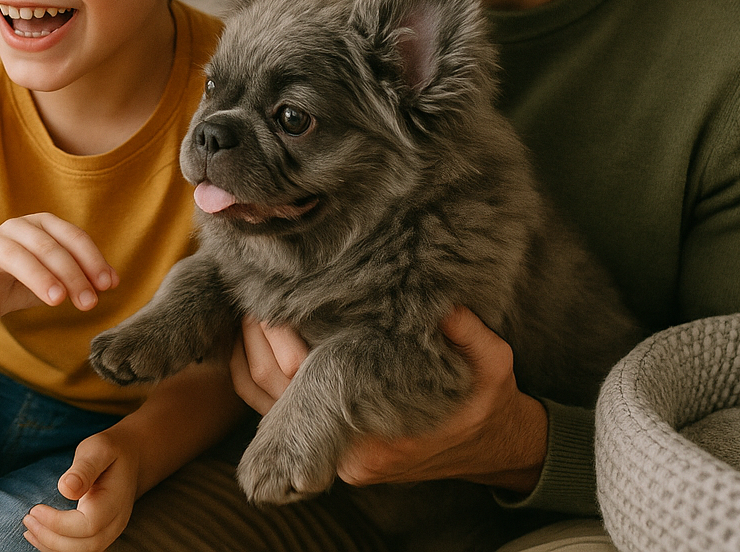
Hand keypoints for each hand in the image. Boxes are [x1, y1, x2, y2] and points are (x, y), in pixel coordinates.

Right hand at [0, 213, 117, 328]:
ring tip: (56, 299)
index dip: (91, 259)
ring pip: (14, 254)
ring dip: (38, 275)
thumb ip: (82, 278)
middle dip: (71, 273)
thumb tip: (114, 281)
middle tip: (88, 302)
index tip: (107, 285)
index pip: (70, 236)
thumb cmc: (19, 284)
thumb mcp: (55, 281)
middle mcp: (14, 229)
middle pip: (47, 246)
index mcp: (40, 226)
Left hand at [22, 429, 139, 551]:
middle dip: (51, 538)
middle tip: (27, 519)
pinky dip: (57, 547)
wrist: (130, 458)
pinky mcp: (100, 534)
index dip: (58, 523)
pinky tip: (39, 535)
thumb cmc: (110, 451)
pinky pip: (79, 550)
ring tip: (29, 528)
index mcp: (115, 501)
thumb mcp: (98, 449)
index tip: (35, 509)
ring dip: (52, 546)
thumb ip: (84, 468)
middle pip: (84, 546)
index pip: (88, 525)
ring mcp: (110, 532)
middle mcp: (116, 522)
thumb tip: (66, 488)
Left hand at [229, 307, 548, 492]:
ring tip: (248, 301)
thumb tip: (448, 306)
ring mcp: (331, 453)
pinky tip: (251, 333)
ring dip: (246, 349)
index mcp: (380, 433)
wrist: (491, 445)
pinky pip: (266, 408)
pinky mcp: (323, 445)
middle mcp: (347, 451)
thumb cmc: (486, 400)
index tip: (275, 293)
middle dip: (256, 332)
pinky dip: (251, 370)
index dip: (281, 332)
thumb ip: (471, 337)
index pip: (303, 377)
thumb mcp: (493, 365)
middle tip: (252, 286)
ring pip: (260, 399)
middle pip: (270, 384)